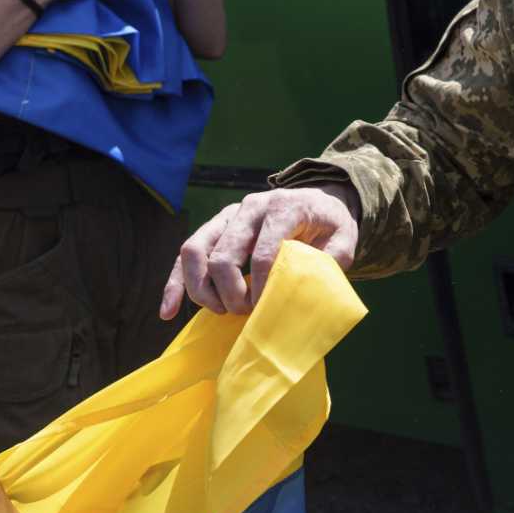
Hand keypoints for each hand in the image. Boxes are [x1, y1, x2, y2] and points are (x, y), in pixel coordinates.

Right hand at [160, 184, 358, 318]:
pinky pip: (186, 254)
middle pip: (223, 254)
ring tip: (219, 311)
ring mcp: (228, 216)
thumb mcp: (345, 236)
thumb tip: (310, 283)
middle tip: (246, 313)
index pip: (262, 252)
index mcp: (283, 207)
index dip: (261, 287)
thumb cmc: (328, 223)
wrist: (316, 200)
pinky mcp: (214, 228)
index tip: (267, 309)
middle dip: (231, 293)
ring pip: (195, 249)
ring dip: (201, 289)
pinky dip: (175, 284)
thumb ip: (334, 257)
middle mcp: (250, 207)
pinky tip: (168, 312)